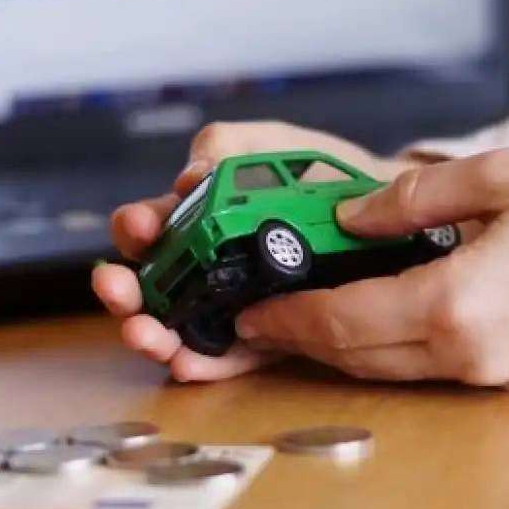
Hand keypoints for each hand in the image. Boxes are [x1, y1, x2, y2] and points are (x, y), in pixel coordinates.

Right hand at [92, 121, 420, 380]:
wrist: (388, 212)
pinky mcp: (267, 335)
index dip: (136, 229)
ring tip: (149, 336)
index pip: (152, 225)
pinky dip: (204, 363)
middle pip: (152, 283)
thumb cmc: (322, 176)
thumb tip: (188, 178)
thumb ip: (227, 148)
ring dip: (155, 335)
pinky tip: (189, 362)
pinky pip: (229, 356)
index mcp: (200, 214)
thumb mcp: (271, 145)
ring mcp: (234, 303)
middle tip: (120, 290)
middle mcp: (208, 263)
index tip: (140, 229)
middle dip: (128, 290)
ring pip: (179, 326)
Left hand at [234, 149, 508, 388]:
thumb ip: (411, 195)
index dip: (288, 319)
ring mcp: (494, 374)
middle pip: (358, 357)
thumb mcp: (498, 175)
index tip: (248, 315)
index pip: (343, 320)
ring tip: (303, 323)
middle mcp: (468, 355)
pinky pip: (431, 371)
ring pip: (391, 371)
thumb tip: (352, 213)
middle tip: (259, 323)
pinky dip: (388, 351)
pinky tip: (373, 322)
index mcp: (456, 305)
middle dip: (302, 341)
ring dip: (342, 350)